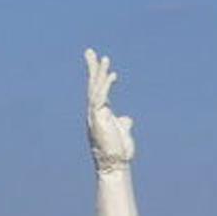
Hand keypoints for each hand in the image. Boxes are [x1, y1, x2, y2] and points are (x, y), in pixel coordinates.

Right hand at [85, 48, 135, 171]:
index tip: (102, 62)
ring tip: (104, 58)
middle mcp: (95, 111)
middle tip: (89, 51)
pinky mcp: (98, 118)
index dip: (99, 75)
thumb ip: (124, 123)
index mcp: (101, 113)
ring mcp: (95, 114)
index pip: (98, 90)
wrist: (115, 164)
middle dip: (92, 68)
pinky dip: (106, 85)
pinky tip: (112, 75)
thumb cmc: (118, 151)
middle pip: (93, 85)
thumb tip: (127, 118)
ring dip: (99, 73)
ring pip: (95, 89)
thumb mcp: (123, 132)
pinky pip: (100, 98)